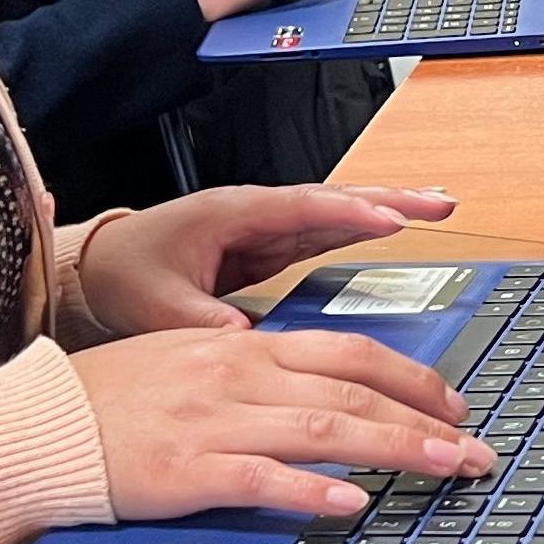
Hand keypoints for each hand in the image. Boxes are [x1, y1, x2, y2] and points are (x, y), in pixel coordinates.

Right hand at [70, 325, 495, 524]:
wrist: (40, 425)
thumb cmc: (113, 400)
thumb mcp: (193, 365)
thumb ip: (257, 376)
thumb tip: (321, 394)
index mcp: (244, 348)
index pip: (351, 352)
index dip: (413, 377)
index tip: (455, 405)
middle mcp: (239, 375)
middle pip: (355, 389)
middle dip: (428, 419)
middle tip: (476, 449)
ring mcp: (214, 422)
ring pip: (326, 428)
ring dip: (398, 450)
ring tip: (446, 470)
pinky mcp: (186, 470)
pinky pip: (261, 479)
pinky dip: (312, 491)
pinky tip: (352, 503)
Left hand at [75, 184, 459, 334]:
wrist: (100, 267)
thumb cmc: (125, 274)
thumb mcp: (157, 304)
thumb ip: (202, 323)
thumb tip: (246, 344)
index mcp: (231, 215)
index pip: (302, 209)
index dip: (349, 214)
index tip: (392, 221)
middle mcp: (257, 212)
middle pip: (334, 200)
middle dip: (390, 198)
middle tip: (442, 203)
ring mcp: (268, 226)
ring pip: (338, 211)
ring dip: (388, 207)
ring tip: (441, 207)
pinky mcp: (271, 244)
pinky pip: (329, 230)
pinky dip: (366, 227)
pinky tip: (398, 227)